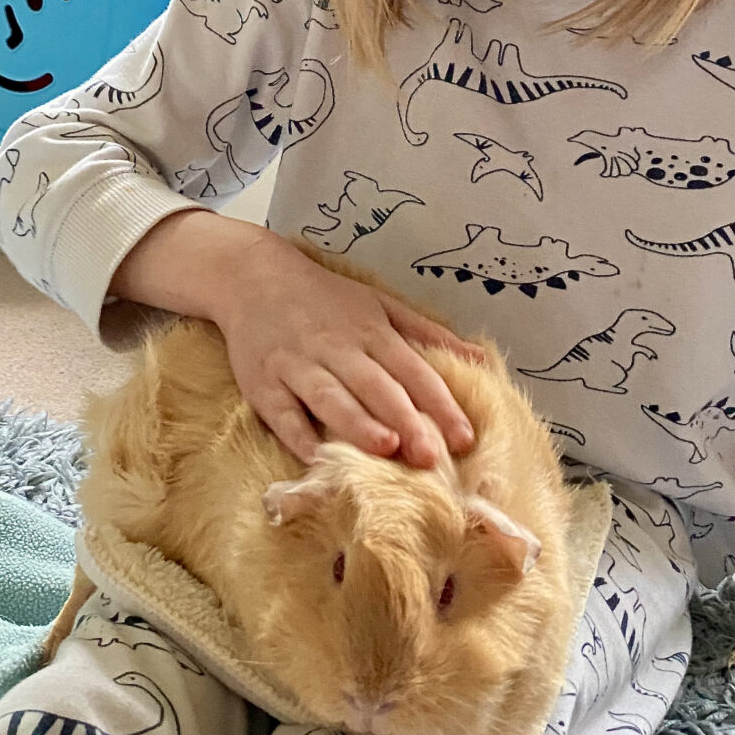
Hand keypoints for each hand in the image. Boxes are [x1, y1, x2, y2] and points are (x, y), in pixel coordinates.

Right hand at [209, 227, 486, 468]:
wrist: (252, 277)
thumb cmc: (325, 298)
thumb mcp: (379, 304)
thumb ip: (427, 334)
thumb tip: (481, 358)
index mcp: (370, 330)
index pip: (412, 370)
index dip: (439, 404)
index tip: (464, 437)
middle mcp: (336, 347)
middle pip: (375, 386)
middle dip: (405, 420)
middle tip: (431, 456)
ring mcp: (296, 365)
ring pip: (330, 397)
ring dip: (357, 423)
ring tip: (385, 448)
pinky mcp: (262, 383)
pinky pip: (282, 413)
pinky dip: (299, 435)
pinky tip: (318, 457)